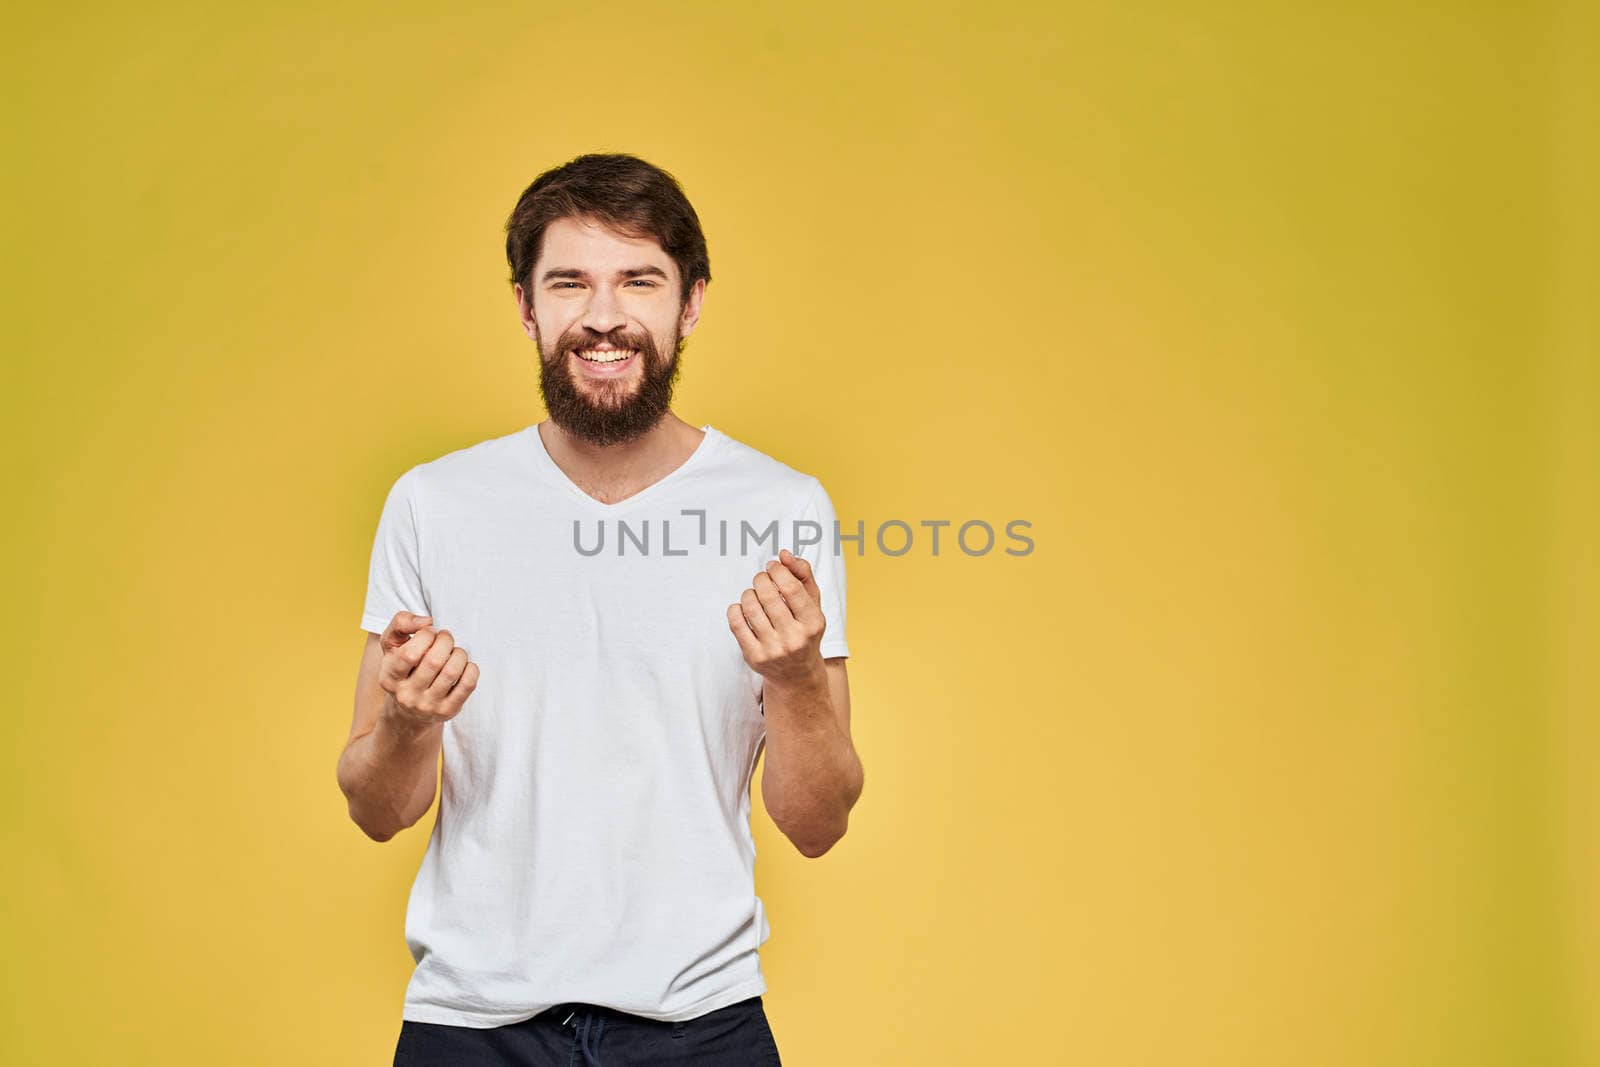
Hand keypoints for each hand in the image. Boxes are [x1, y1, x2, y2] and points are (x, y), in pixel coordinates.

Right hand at [377, 610, 478, 729]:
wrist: (409, 707)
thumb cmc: (403, 665)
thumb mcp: (392, 642)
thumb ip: (402, 622)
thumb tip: (427, 622)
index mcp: (389, 677)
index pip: (409, 654)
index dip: (425, 636)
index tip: (429, 632)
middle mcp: (406, 695)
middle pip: (434, 661)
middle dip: (445, 641)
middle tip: (445, 638)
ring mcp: (427, 706)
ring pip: (452, 672)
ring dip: (459, 654)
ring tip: (454, 651)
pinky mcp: (448, 711)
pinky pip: (467, 684)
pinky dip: (471, 668)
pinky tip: (464, 665)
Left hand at [727, 548, 826, 684]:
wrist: (796, 674)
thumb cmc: (804, 630)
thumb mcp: (813, 603)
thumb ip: (803, 574)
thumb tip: (784, 554)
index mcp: (813, 623)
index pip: (791, 588)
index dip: (778, 571)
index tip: (772, 566)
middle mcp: (794, 638)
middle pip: (768, 595)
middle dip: (761, 579)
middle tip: (761, 578)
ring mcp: (773, 650)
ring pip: (750, 606)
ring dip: (748, 592)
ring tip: (753, 594)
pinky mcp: (754, 657)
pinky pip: (736, 623)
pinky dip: (736, 608)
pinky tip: (743, 608)